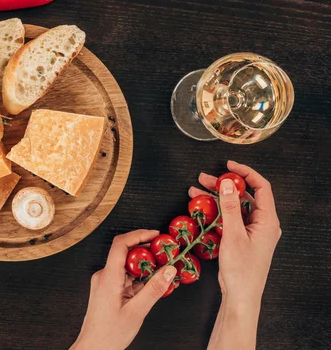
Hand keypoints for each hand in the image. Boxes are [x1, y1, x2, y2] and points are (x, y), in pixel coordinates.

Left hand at [71, 230, 176, 349]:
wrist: (93, 349)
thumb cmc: (109, 334)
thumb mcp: (137, 312)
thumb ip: (154, 289)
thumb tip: (169, 270)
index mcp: (108, 277)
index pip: (121, 244)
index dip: (139, 235)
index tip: (156, 235)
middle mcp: (104, 276)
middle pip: (126, 254)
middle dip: (148, 253)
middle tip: (166, 254)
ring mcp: (105, 283)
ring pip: (128, 267)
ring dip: (146, 268)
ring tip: (165, 272)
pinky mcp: (108, 290)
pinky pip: (126, 278)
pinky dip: (140, 279)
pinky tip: (154, 286)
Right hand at [189, 160, 281, 303]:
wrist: (240, 296)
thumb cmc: (241, 269)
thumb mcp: (233, 235)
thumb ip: (229, 207)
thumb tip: (227, 183)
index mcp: (268, 220)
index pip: (261, 187)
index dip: (245, 173)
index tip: (228, 166)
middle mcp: (262, 223)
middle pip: (244, 195)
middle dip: (223, 185)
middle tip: (203, 179)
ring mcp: (252, 231)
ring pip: (234, 206)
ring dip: (215, 198)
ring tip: (194, 191)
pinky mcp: (242, 238)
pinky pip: (230, 219)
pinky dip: (216, 212)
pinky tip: (200, 209)